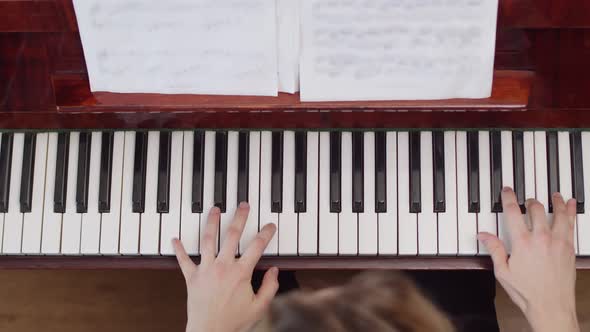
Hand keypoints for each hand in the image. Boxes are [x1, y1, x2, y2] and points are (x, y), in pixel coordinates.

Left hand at [173, 203, 278, 331]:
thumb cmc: (233, 323)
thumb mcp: (259, 307)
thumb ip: (270, 287)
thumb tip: (275, 271)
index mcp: (240, 273)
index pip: (257, 247)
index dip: (265, 233)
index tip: (270, 226)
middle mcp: (222, 267)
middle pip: (232, 235)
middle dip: (239, 217)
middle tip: (243, 206)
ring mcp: (206, 270)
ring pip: (208, 240)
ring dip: (211, 222)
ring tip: (215, 209)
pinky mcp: (191, 278)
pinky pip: (184, 260)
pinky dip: (179, 249)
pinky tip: (175, 238)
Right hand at [478, 188, 579, 331]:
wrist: (551, 307)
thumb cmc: (528, 293)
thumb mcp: (503, 272)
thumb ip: (494, 249)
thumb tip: (484, 235)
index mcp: (522, 243)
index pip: (513, 212)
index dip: (509, 198)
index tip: (507, 191)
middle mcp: (541, 238)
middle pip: (536, 209)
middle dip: (530, 201)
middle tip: (527, 200)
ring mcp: (558, 242)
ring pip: (558, 213)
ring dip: (555, 201)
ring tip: (554, 195)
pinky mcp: (569, 248)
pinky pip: (571, 224)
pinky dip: (570, 212)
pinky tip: (570, 205)